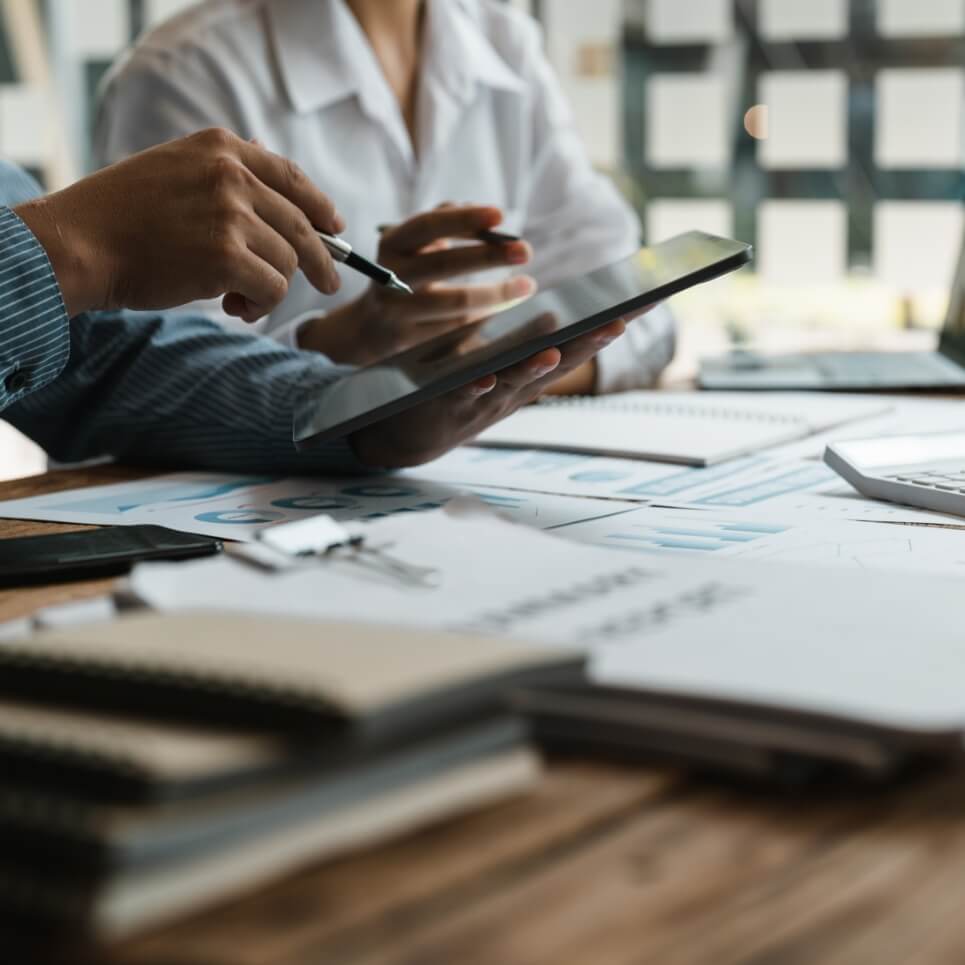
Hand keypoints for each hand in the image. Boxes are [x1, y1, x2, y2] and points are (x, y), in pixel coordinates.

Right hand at [14, 128, 344, 320]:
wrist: (81, 241)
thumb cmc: (123, 214)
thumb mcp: (175, 169)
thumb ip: (223, 171)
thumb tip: (271, 168)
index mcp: (222, 149)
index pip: (291, 177)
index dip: (320, 206)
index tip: (335, 227)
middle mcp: (232, 175)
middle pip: (302, 225)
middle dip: (322, 261)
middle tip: (329, 284)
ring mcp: (231, 215)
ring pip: (287, 263)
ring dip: (270, 288)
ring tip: (238, 298)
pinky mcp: (228, 256)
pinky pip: (273, 289)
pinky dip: (260, 305)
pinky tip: (234, 307)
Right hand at [298, 204, 536, 364]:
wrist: (371, 325)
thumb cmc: (407, 272)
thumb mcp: (416, 243)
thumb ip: (447, 222)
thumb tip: (489, 218)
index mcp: (393, 243)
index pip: (429, 225)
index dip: (465, 219)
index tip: (500, 215)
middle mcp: (391, 276)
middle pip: (444, 265)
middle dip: (489, 256)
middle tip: (525, 251)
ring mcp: (399, 311)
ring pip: (455, 304)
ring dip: (496, 294)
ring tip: (527, 285)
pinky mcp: (412, 340)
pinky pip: (457, 328)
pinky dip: (485, 315)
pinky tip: (506, 305)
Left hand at [350, 319, 626, 467]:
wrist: (406, 433)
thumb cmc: (455, 391)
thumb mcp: (495, 363)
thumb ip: (521, 342)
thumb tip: (557, 313)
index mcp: (526, 374)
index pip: (573, 345)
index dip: (604, 326)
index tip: (640, 301)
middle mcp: (514, 390)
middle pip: (556, 365)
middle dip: (587, 345)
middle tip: (620, 320)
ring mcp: (483, 402)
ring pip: (514, 384)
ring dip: (534, 369)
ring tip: (556, 350)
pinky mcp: (448, 408)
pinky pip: (463, 397)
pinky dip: (476, 388)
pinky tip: (486, 376)